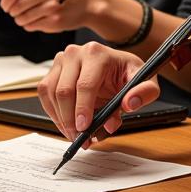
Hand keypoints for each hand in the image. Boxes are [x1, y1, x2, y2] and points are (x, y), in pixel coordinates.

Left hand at [0, 0, 95, 31]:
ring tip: (24, 18)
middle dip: (12, 11)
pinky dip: (29, 26)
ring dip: (20, 20)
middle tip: (13, 12)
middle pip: (16, 6)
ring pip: (23, 18)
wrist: (95, 1)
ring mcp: (52, 7)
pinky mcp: (55, 21)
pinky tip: (35, 22)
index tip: (5, 5)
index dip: (5, 1)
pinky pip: (33, 26)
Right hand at [38, 43, 159, 143]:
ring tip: (73, 135)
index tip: (84, 128)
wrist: (117, 66)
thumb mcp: (146, 80)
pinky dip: (52, 112)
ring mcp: (62, 60)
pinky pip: (45, 93)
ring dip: (59, 119)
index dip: (83, 109)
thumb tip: (129, 104)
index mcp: (97, 53)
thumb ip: (144, 92)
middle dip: (69, 119)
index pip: (85, 84)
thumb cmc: (128, 73)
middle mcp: (76, 53)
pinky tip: (64, 124)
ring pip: (51, 92)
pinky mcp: (54, 69)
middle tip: (79, 138)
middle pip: (64, 90)